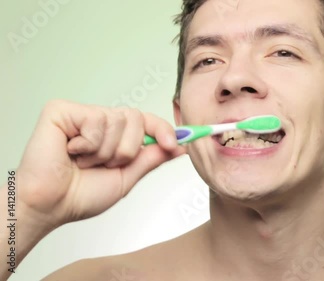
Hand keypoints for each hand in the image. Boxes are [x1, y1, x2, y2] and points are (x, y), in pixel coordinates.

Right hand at [16, 100, 185, 229]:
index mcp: (116, 136)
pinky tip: (71, 152)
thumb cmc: (81, 195)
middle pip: (136, 118)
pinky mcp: (62, 110)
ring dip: (105, 151)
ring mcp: (82, 114)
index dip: (164, 129)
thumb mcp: (127, 178)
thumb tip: (180, 146)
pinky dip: (87, 144)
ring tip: (84, 161)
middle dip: (128, 150)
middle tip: (106, 165)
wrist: (51, 205)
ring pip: (117, 120)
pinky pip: (95, 120)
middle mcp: (101, 121)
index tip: (176, 143)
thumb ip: (151, 158)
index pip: (146, 121)